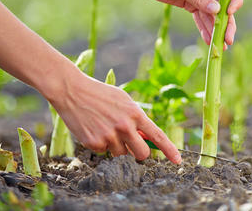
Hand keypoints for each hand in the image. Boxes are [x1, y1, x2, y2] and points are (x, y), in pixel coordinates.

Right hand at [47, 67, 181, 163]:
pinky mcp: (94, 143)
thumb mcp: (124, 101)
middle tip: (133, 146)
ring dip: (117, 147)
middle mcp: (124, 126)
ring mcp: (109, 136)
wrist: (73, 91)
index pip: (157, 136)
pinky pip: (104, 152)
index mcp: (135, 113)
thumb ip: (136, 119)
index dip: (169, 150)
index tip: (178, 160)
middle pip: (141, 154)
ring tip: (106, 128)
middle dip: (139, 153)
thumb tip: (145, 138)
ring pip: (121, 154)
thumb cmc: (101, 94)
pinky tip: (94, 129)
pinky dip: (101, 144)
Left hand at [136, 0, 243, 46]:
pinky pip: (201, 18)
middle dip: (227, 23)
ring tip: (219, 47)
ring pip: (213, 15)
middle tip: (227, 40)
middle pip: (224, 6)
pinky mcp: (190, 4)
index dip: (235, 0)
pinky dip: (204, 29)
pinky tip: (208, 41)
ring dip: (216, 30)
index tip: (229, 13)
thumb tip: (217, 10)